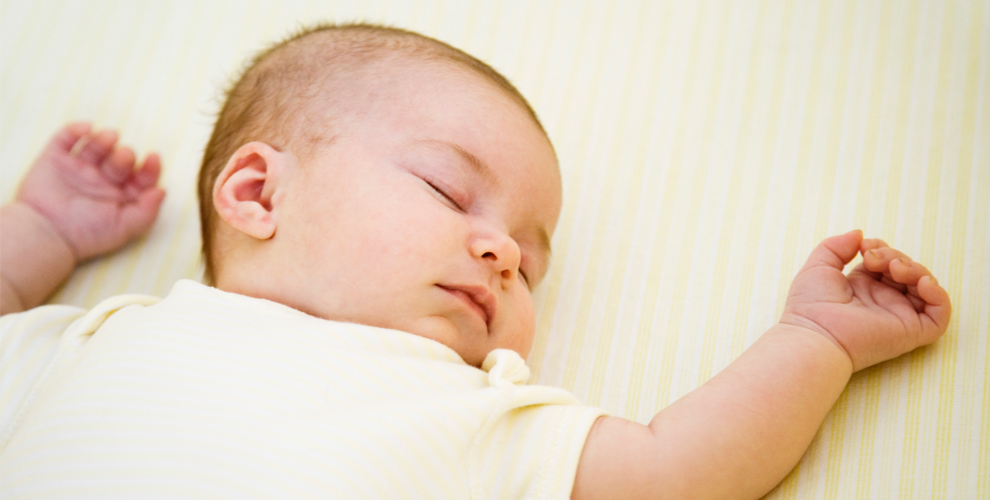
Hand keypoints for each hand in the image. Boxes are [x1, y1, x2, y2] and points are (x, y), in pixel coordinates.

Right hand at [14, 122, 165, 261]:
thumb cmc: (87, 235)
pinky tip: (87, 128)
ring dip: (105, 138)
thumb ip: (147, 210)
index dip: (150, 166)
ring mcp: (78, 168)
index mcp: (121, 195)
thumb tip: (163, 190)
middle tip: (124, 156)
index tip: (153, 157)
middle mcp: (102, 179)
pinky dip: (76, 129)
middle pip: (120, 159)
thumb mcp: (125, 227)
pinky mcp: (55, 160)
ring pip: (96, 146)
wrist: (46, 234)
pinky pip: (66, 138)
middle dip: (125, 155)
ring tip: (110, 137)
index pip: (141, 176)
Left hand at [779, 230, 950, 371]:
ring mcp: (898, 317)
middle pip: (906, 270)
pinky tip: (922, 282)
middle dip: (895, 255)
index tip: (864, 246)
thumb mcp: (819, 265)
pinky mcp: (910, 332)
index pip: (886, 262)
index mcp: (862, 288)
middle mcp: (882, 302)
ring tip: (894, 268)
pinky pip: (939, 315)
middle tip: (872, 258)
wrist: (813, 333)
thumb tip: (859, 234)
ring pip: (924, 288)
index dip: (882, 248)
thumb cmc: (809, 305)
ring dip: (915, 269)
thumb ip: (837, 246)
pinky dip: (938, 295)